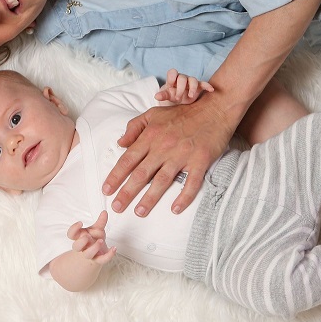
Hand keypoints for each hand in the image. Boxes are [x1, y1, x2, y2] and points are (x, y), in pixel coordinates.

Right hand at [66, 210, 116, 263]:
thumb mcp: (97, 229)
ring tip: (101, 241)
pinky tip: (114, 248)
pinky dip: (109, 255)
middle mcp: (83, 246)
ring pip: (88, 254)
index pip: (71, 234)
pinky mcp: (98, 259)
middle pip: (76, 246)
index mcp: (80, 237)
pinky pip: (102, 259)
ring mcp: (90, 254)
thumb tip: (104, 212)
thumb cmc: (94, 238)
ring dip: (94, 248)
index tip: (80, 222)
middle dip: (81, 241)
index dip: (73, 229)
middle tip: (87, 237)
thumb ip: (101, 221)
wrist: (99, 251)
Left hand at [103, 93, 234, 216]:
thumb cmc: (183, 113)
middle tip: (116, 207)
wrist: (214, 109)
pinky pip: (191, 183)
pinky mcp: (200, 161)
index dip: (115, 176)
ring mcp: (182, 154)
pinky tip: (175, 209)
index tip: (106, 190)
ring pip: (162, 180)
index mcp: (151, 135)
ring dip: (150, 198)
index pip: (128, 159)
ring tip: (139, 212)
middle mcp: (164, 146)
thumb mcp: (154, 113)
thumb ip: (134, 127)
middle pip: (141, 173)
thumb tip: (120, 144)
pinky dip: (184, 197)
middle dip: (127, 192)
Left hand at [154, 69, 214, 104]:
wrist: (179, 103)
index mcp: (173, 79)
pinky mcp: (198, 87)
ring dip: (192, 87)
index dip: (171, 78)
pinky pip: (204, 84)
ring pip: (193, 80)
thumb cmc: (171, 97)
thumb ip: (163, 95)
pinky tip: (211, 90)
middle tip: (177, 98)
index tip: (170, 86)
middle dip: (180, 88)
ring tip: (190, 96)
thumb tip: (156, 96)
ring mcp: (191, 82)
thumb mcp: (166, 97)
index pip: (172, 72)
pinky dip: (207, 86)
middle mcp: (182, 78)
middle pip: (182, 78)